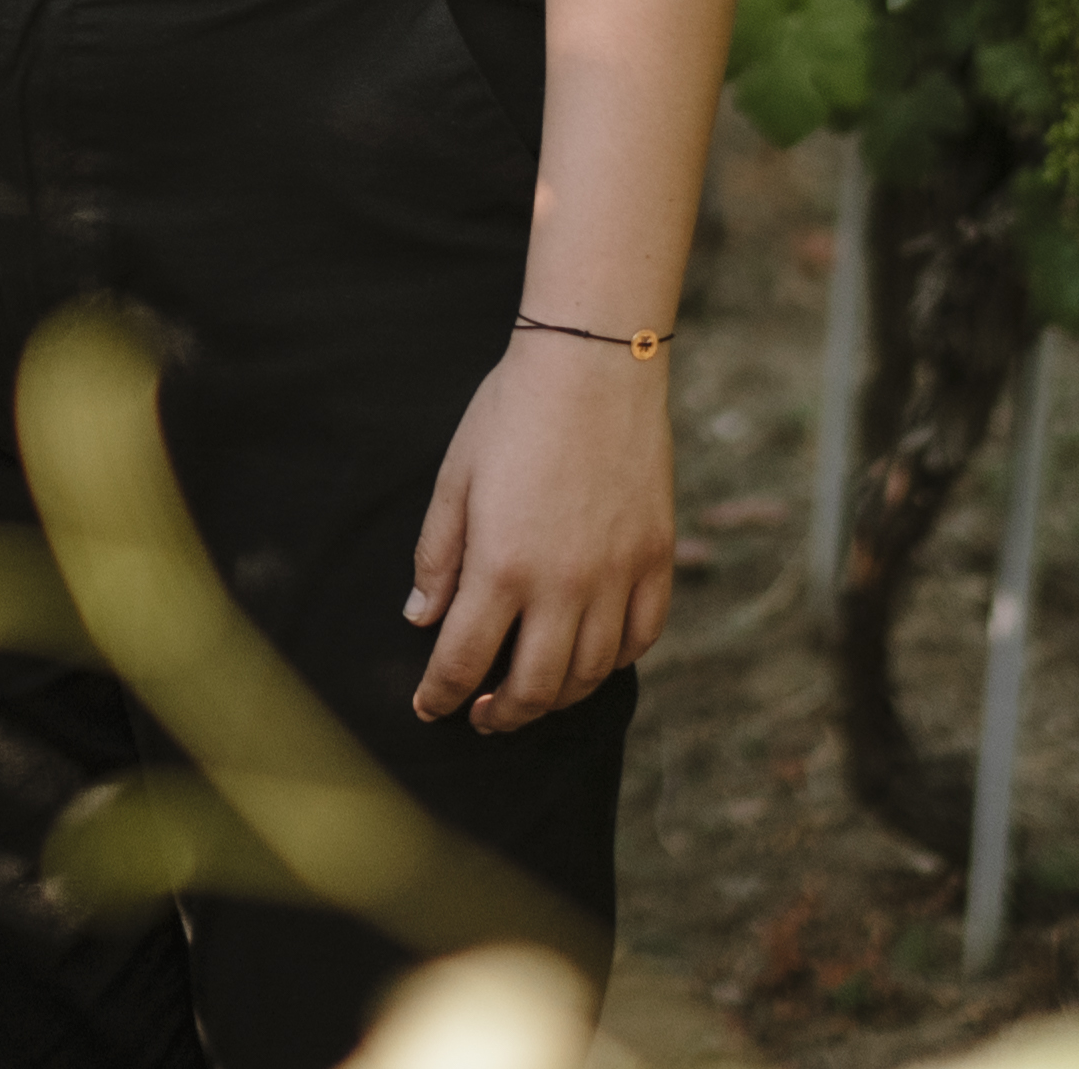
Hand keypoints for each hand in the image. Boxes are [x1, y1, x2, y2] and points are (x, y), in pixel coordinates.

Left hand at [405, 336, 674, 731]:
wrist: (593, 362)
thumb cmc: (512, 413)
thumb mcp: (456, 478)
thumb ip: (438, 555)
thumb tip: (422, 617)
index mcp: (502, 566)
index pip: (464, 660)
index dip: (441, 694)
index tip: (429, 707)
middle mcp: (564, 584)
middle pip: (534, 686)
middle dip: (501, 714)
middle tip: (482, 715)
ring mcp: (618, 575)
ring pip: (590, 673)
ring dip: (557, 697)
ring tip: (533, 696)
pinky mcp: (656, 558)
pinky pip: (641, 637)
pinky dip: (615, 661)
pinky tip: (591, 658)